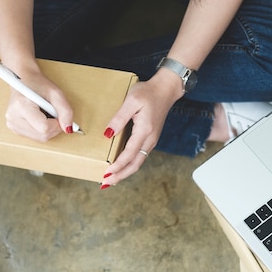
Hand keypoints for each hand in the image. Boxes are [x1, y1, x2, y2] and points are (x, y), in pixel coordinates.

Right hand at [5, 69, 75, 140]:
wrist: (23, 79)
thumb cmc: (38, 84)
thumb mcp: (56, 93)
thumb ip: (65, 111)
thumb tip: (68, 129)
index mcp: (21, 106)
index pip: (44, 127)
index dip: (56, 124)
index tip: (58, 114)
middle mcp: (13, 117)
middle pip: (42, 135)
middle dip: (53, 127)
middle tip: (53, 113)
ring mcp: (12, 124)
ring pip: (39, 138)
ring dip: (48, 129)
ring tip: (45, 114)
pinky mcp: (13, 128)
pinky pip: (34, 137)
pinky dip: (41, 130)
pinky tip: (39, 118)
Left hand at [100, 73, 182, 187]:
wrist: (166, 89)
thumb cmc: (148, 92)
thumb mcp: (131, 100)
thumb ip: (119, 118)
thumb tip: (108, 134)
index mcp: (145, 130)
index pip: (129, 154)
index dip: (118, 166)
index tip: (107, 173)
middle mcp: (150, 139)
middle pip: (135, 164)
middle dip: (120, 175)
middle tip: (106, 183)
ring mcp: (151, 140)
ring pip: (138, 162)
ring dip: (125, 171)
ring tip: (111, 178)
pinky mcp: (150, 138)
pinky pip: (139, 156)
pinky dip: (129, 164)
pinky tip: (121, 166)